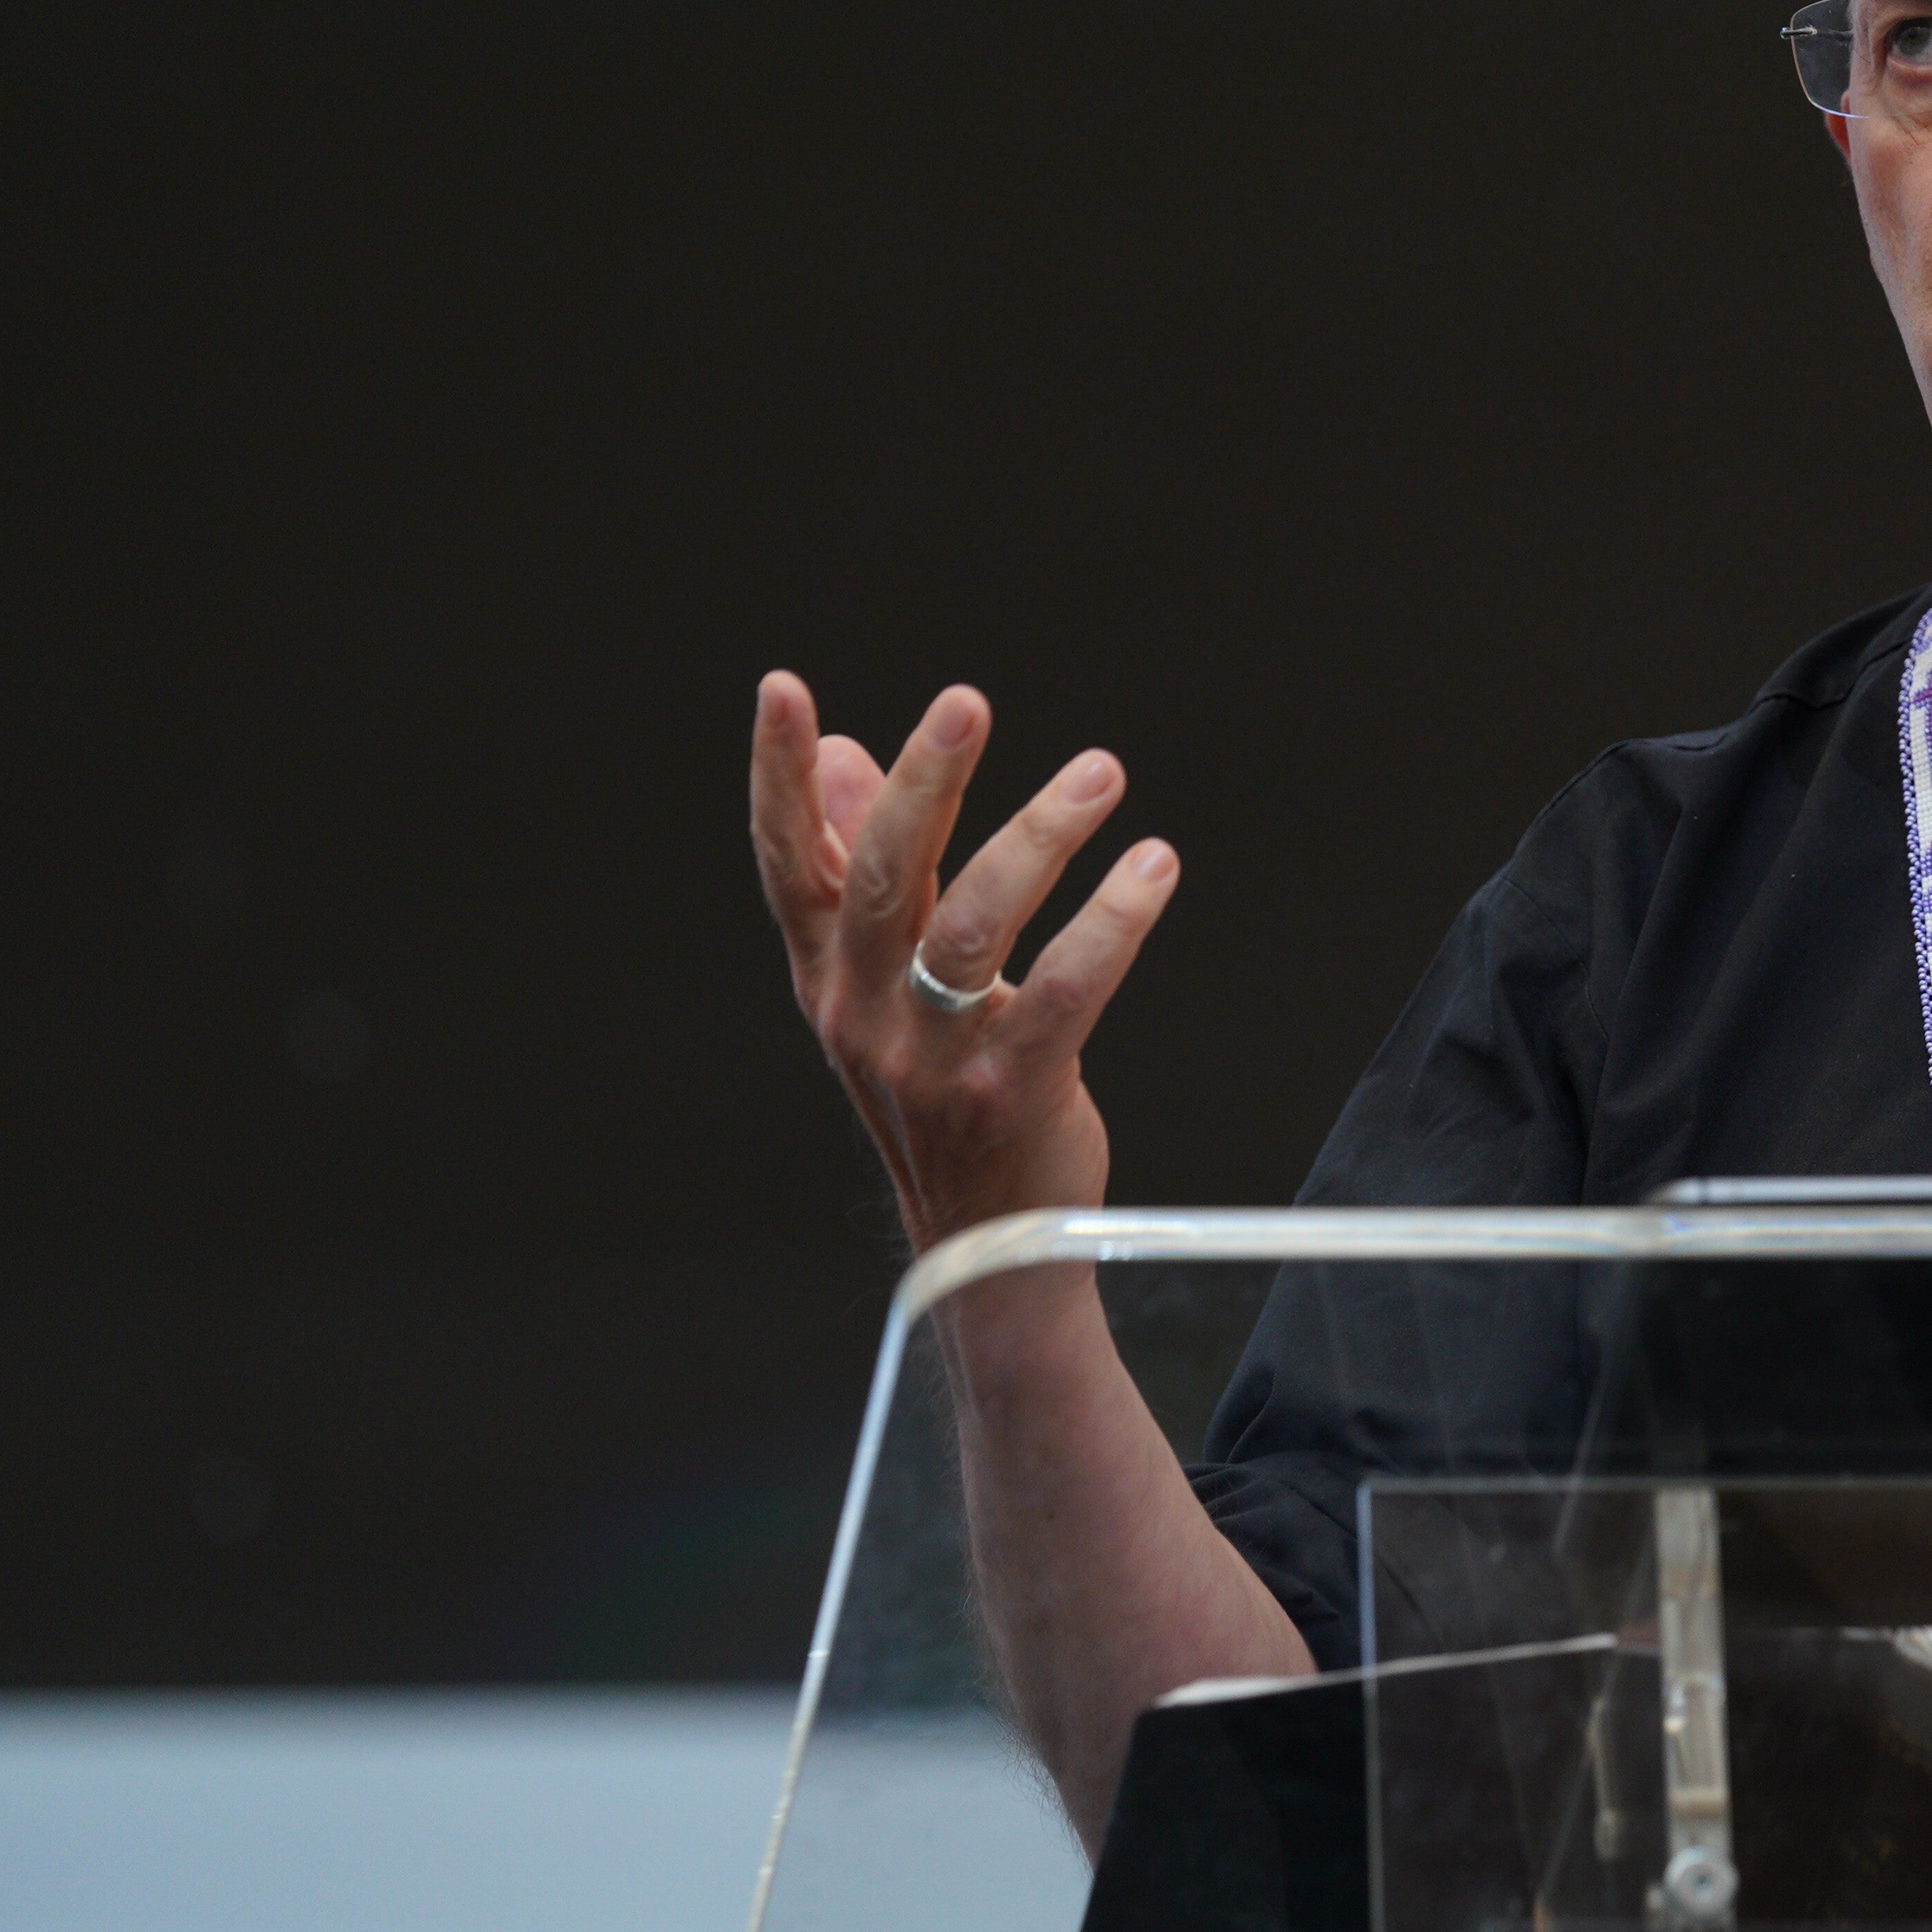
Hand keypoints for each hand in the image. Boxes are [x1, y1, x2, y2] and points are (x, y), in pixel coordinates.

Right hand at [747, 673, 1178, 1251]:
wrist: (986, 1242)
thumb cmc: (941, 1088)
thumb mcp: (884, 985)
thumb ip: (863, 869)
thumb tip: (839, 753)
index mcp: (828, 977)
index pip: (789, 864)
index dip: (778, 778)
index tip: (781, 690)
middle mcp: (865, 1012)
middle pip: (883, 877)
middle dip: (922, 782)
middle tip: (965, 702)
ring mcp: (935, 1057)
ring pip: (976, 925)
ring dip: (1039, 835)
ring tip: (1099, 772)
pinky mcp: (1015, 1088)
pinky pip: (1068, 988)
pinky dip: (1113, 920)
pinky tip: (1153, 867)